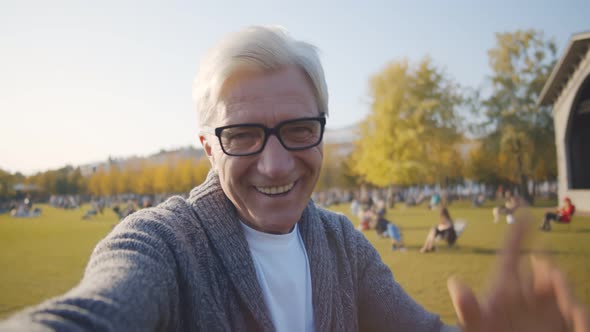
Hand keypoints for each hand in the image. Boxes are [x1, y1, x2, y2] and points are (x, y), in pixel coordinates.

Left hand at [447, 210, 589, 331]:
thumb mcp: (476, 328)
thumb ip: (469, 309)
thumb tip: (455, 285)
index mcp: (505, 287)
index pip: (511, 254)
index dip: (518, 233)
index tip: (523, 212)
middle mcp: (530, 293)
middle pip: (543, 268)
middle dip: (548, 266)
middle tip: (545, 268)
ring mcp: (550, 309)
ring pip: (563, 288)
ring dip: (565, 289)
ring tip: (563, 304)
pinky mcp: (567, 325)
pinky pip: (579, 314)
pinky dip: (580, 317)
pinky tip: (575, 318)